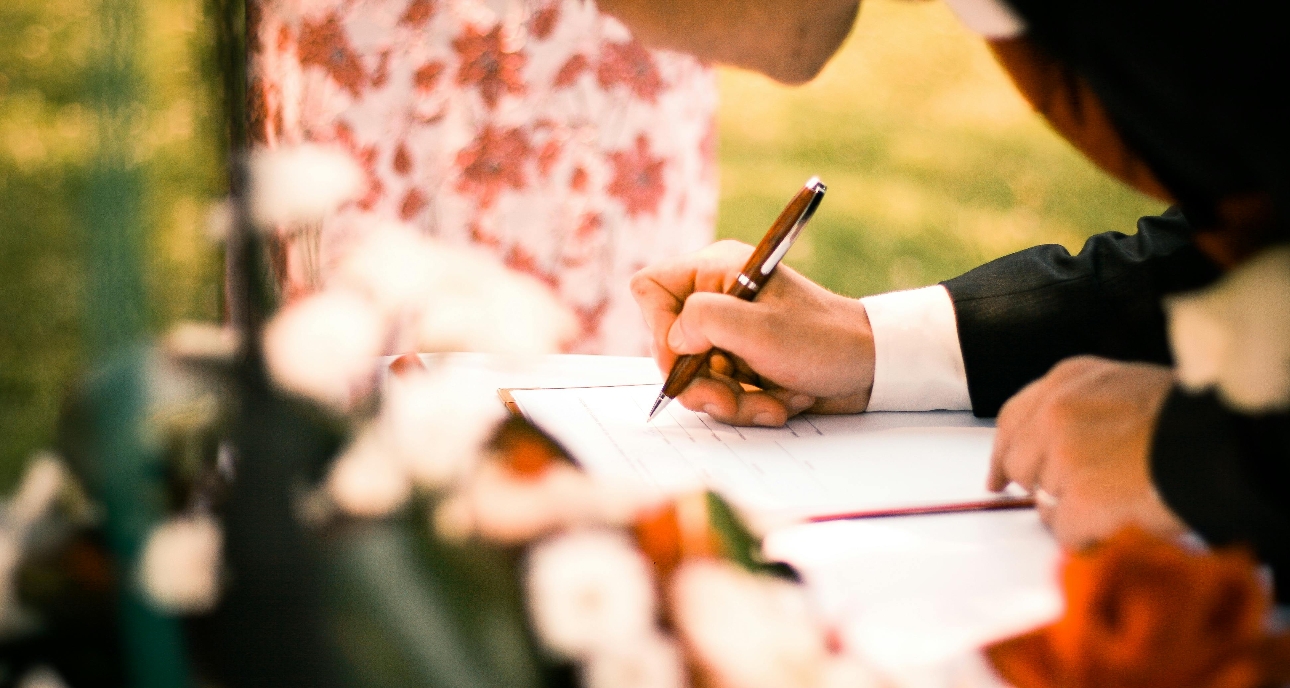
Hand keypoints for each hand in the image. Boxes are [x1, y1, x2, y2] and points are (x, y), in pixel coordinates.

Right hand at [630, 240, 874, 426]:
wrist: (873, 368)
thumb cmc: (823, 339)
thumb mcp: (758, 329)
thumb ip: (702, 321)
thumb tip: (672, 339)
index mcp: (716, 270)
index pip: (650, 289)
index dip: (660, 329)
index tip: (687, 358)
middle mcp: (718, 299)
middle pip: (669, 345)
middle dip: (699, 382)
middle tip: (728, 399)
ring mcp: (729, 334)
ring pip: (694, 377)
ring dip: (728, 400)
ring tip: (767, 405)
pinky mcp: (742, 363)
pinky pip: (720, 391)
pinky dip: (746, 405)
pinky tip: (778, 404)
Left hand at [988, 356, 1187, 548]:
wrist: (1222, 447)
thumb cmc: (1187, 421)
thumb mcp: (1126, 388)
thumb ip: (1083, 409)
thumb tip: (1061, 447)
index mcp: (1066, 381)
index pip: (1011, 419)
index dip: (1003, 453)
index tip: (997, 477)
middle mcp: (1054, 413)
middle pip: (1020, 465)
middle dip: (1043, 486)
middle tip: (1079, 497)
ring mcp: (1061, 456)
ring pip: (1044, 503)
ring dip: (1076, 512)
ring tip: (1121, 498)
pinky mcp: (1076, 499)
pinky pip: (1065, 532)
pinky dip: (1091, 536)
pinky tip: (1120, 520)